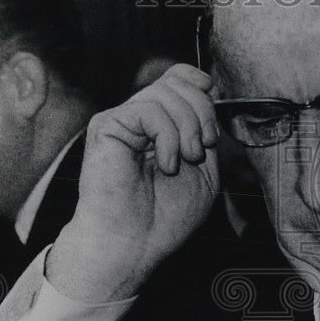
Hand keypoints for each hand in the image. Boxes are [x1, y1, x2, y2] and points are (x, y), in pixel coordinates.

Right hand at [47, 64, 219, 300]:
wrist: (134, 243)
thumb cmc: (166, 216)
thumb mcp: (206, 170)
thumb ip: (206, 131)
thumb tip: (210, 91)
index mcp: (164, 124)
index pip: (181, 77)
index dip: (202, 87)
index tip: (212, 124)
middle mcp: (141, 117)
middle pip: (180, 81)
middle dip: (203, 113)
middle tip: (199, 151)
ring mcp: (123, 119)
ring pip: (166, 92)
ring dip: (188, 128)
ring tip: (183, 161)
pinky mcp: (107, 125)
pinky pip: (149, 110)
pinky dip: (167, 137)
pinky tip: (165, 164)